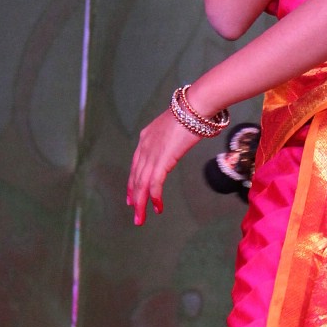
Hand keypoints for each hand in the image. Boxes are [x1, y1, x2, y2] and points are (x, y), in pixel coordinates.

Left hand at [127, 106, 201, 224]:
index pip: (135, 166)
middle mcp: (144, 147)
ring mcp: (152, 154)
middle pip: (136, 177)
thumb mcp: (175, 126)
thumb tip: (177, 143)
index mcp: (146, 138)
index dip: (133, 182)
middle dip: (135, 197)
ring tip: (141, 218)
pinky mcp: (162, 160)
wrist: (194, 108)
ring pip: (142, 184)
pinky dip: (155, 197)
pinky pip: (154, 183)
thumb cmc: (191, 113)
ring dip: (141, 203)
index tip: (131, 196)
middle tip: (135, 213)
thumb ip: (171, 138)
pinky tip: (157, 207)